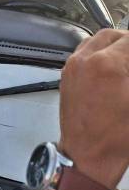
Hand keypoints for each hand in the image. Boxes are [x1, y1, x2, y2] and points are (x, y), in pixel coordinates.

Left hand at [59, 29, 128, 189]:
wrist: (87, 153)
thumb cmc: (116, 137)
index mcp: (108, 65)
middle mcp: (86, 60)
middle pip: (113, 35)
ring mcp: (73, 65)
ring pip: (96, 40)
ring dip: (114, 45)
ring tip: (126, 61)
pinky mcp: (66, 73)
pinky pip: (83, 51)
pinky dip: (99, 52)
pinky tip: (111, 66)